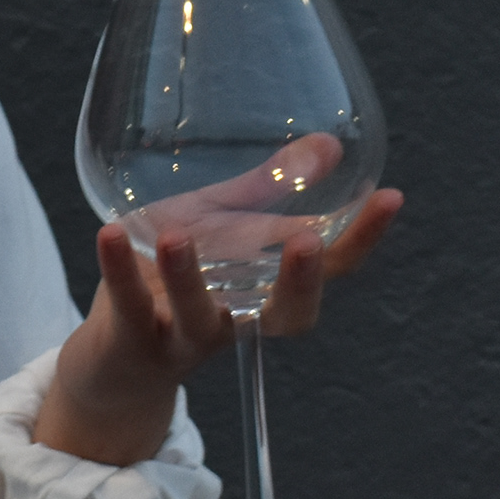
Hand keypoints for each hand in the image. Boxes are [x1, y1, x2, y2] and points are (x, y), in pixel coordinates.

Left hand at [35, 163, 404, 467]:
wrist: (112, 355)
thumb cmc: (173, 278)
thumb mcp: (220, 228)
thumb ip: (269, 190)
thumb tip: (331, 143)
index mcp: (266, 288)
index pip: (331, 270)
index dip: (362, 238)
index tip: (391, 197)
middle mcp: (237, 318)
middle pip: (285, 314)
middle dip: (301, 283)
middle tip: (309, 242)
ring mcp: (186, 336)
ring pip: (197, 316)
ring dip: (189, 277)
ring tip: (177, 234)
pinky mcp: (134, 341)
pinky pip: (128, 306)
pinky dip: (118, 270)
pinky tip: (108, 233)